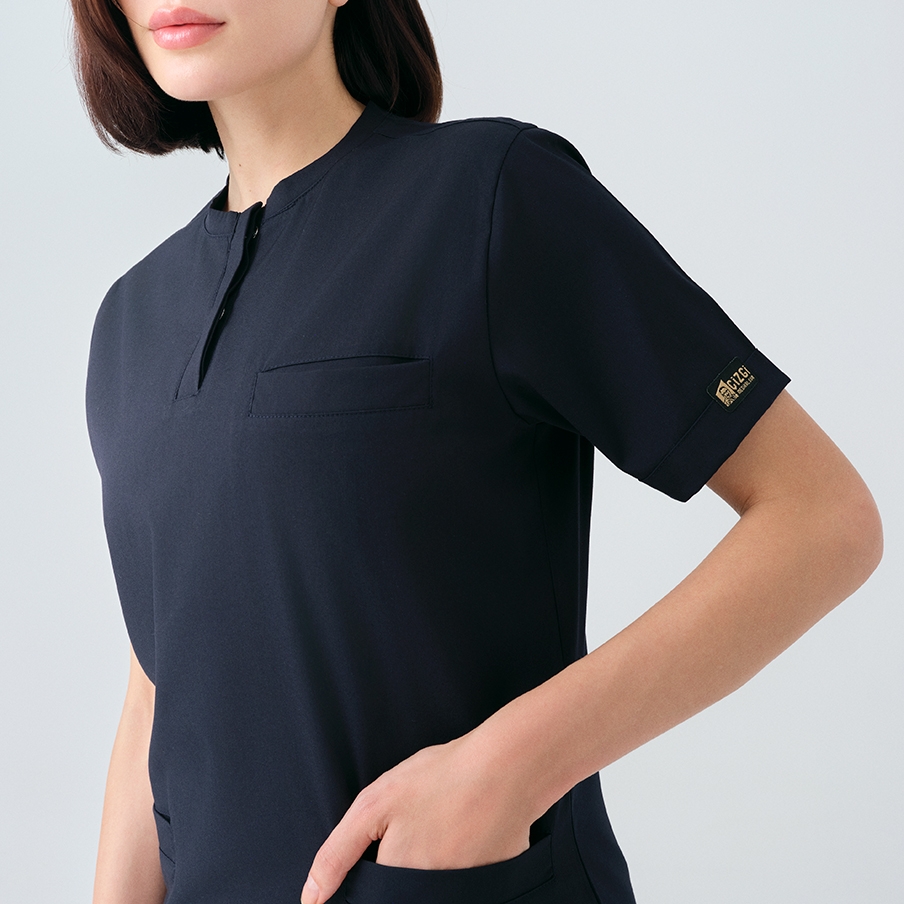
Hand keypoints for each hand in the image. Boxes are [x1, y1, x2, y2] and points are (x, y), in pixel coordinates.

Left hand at [299, 730, 532, 903]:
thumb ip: (336, 854)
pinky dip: (461, 862)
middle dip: (403, 869)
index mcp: (398, 882)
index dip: (377, 875)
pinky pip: (463, 885)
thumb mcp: (375, 805)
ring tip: (443, 826)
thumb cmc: (441, 779)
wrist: (509, 767)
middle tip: (422, 826)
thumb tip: (310, 899)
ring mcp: (465, 894)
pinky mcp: (493, 887)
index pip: (376, 898)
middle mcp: (432, 896)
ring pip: (432, 889)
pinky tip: (467, 830)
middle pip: (404, 893)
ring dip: (432, 864)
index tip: (391, 843)